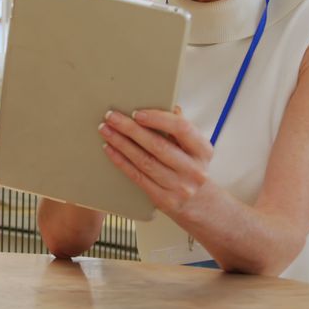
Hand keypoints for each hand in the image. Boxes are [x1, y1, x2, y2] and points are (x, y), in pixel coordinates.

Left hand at [98, 106, 213, 215]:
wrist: (199, 203)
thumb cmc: (191, 167)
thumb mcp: (195, 147)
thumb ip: (182, 127)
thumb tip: (170, 106)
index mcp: (203, 150)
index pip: (181, 128)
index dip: (157, 119)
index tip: (136, 113)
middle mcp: (193, 169)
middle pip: (158, 145)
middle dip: (131, 129)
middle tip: (111, 117)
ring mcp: (179, 187)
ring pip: (144, 161)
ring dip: (121, 143)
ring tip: (106, 130)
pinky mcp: (164, 200)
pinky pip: (138, 177)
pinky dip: (121, 161)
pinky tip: (110, 150)